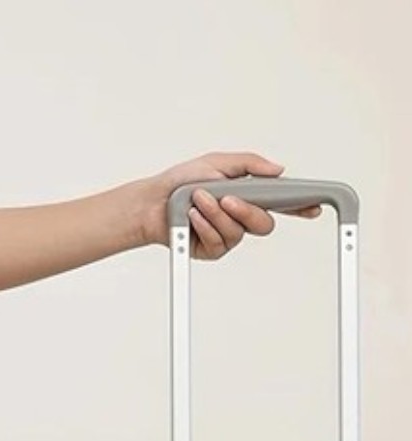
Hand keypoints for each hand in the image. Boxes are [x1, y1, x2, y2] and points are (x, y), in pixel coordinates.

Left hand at [135, 151, 322, 259]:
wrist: (152, 202)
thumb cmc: (181, 181)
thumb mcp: (217, 162)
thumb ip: (249, 165)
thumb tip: (278, 170)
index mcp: (246, 196)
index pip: (280, 203)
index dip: (301, 206)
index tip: (316, 207)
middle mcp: (239, 218)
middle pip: (264, 224)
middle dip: (248, 211)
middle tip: (229, 199)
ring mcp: (225, 236)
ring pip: (238, 232)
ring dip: (216, 214)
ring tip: (197, 199)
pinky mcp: (210, 250)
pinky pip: (218, 243)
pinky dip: (205, 226)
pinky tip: (192, 216)